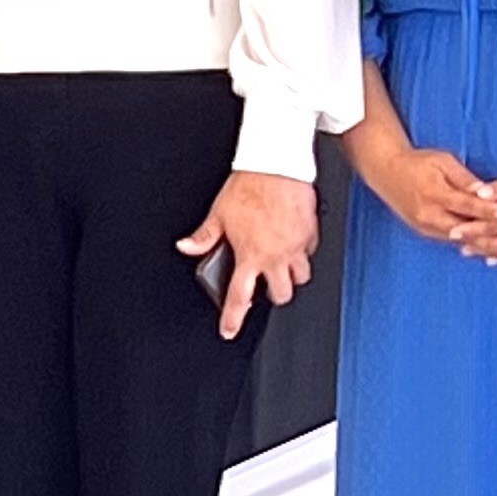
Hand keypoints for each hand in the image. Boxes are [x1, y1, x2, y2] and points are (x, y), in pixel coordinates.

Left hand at [178, 170, 317, 340]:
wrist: (276, 166)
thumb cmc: (249, 187)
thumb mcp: (218, 213)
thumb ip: (203, 236)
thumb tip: (186, 246)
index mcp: (250, 256)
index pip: (239, 297)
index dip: (233, 318)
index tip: (229, 330)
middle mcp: (275, 256)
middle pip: (282, 294)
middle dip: (273, 293)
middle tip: (265, 283)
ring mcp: (295, 247)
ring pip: (301, 277)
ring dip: (291, 275)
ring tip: (280, 264)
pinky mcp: (310, 233)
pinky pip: (310, 252)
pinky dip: (302, 252)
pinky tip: (292, 242)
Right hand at [371, 145, 492, 244]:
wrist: (385, 171)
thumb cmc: (417, 162)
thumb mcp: (441, 161)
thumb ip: (463, 178)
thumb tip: (484, 190)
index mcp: (433, 193)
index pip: (464, 204)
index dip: (486, 211)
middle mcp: (428, 214)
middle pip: (464, 231)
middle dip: (490, 242)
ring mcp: (425, 226)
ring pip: (460, 240)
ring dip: (484, 248)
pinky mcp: (425, 231)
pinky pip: (452, 240)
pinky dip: (472, 245)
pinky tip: (490, 251)